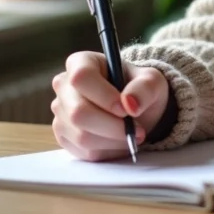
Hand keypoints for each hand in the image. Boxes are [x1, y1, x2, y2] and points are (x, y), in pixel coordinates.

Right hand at [51, 51, 169, 161]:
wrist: (135, 109)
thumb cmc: (140, 89)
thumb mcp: (152, 81)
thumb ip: (144, 88)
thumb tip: (129, 104)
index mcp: (81, 62)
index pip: (82, 77)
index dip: (104, 97)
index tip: (127, 110)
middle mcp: (64, 86)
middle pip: (78, 113)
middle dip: (112, 127)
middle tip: (138, 131)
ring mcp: (61, 112)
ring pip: (81, 136)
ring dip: (113, 141)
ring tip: (133, 135)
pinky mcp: (64, 136)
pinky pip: (83, 151)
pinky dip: (107, 151)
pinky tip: (119, 141)